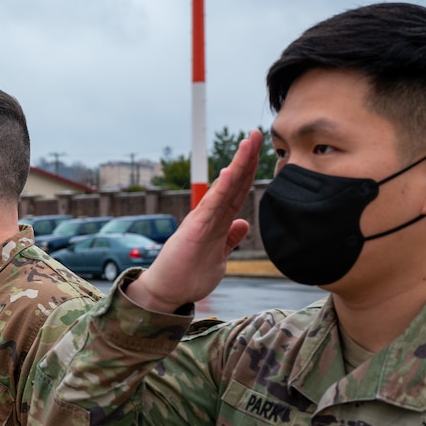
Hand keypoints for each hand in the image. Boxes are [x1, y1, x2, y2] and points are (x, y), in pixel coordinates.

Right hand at [125, 130, 262, 311]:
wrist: (166, 292)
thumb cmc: (187, 276)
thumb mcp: (219, 256)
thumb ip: (230, 238)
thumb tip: (244, 223)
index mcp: (217, 222)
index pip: (237, 192)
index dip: (249, 171)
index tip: (259, 151)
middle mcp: (210, 216)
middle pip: (233, 183)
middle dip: (246, 159)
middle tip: (257, 134)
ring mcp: (202, 221)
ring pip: (225, 188)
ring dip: (238, 165)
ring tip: (249, 143)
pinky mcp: (195, 229)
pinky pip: (213, 205)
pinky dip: (223, 187)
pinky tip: (231, 170)